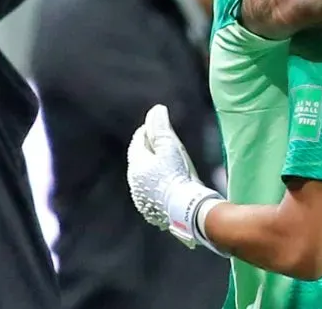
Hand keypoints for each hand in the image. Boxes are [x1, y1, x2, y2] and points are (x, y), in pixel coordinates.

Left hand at [126, 105, 224, 251]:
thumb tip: (157, 109)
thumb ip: (161, 128)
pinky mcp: (152, 211)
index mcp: (136, 165)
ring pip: (145, 178)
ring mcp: (142, 199)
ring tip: (167, 165)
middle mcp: (135, 183)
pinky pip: (152, 193)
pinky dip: (158, 185)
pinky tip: (169, 186)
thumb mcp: (170, 147)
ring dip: (153, 169)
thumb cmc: (177, 175)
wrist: (186, 210)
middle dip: (149, 151)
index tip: (155, 127)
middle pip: (140, 160)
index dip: (146, 132)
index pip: (138, 142)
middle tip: (162, 144)